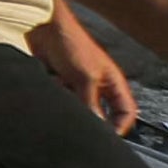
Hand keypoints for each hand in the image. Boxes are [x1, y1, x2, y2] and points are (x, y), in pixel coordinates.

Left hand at [36, 0, 140, 131]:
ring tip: (61, 85)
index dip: (120, 127)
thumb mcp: (85, 77)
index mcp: (112, 83)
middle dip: (87, 116)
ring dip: (66, 102)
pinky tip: (49, 79)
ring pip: (75, 108)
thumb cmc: (70, 43)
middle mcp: (96, 86)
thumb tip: (97, 128)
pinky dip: (54, 94)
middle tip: (77, 118)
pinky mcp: (58, 83)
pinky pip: (58, 99)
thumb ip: (91, 104)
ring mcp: (76, 85)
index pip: (126, 112)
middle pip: (98, 113)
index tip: (107, 139)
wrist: (41, 28)